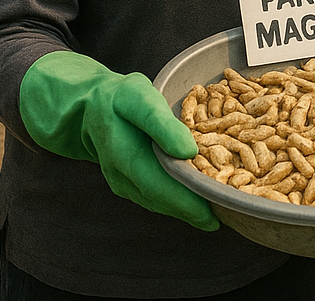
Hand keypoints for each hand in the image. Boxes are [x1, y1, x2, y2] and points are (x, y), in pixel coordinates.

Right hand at [19, 51, 218, 230]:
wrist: (88, 107)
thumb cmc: (119, 98)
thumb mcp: (140, 99)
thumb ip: (163, 125)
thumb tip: (189, 152)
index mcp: (126, 156)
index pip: (161, 187)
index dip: (188, 204)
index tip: (214, 213)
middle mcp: (123, 177)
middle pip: (162, 200)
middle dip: (194, 211)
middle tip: (226, 216)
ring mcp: (123, 184)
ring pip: (158, 203)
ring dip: (186, 210)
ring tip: (218, 210)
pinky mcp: (127, 183)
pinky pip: (154, 196)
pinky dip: (175, 200)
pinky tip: (195, 198)